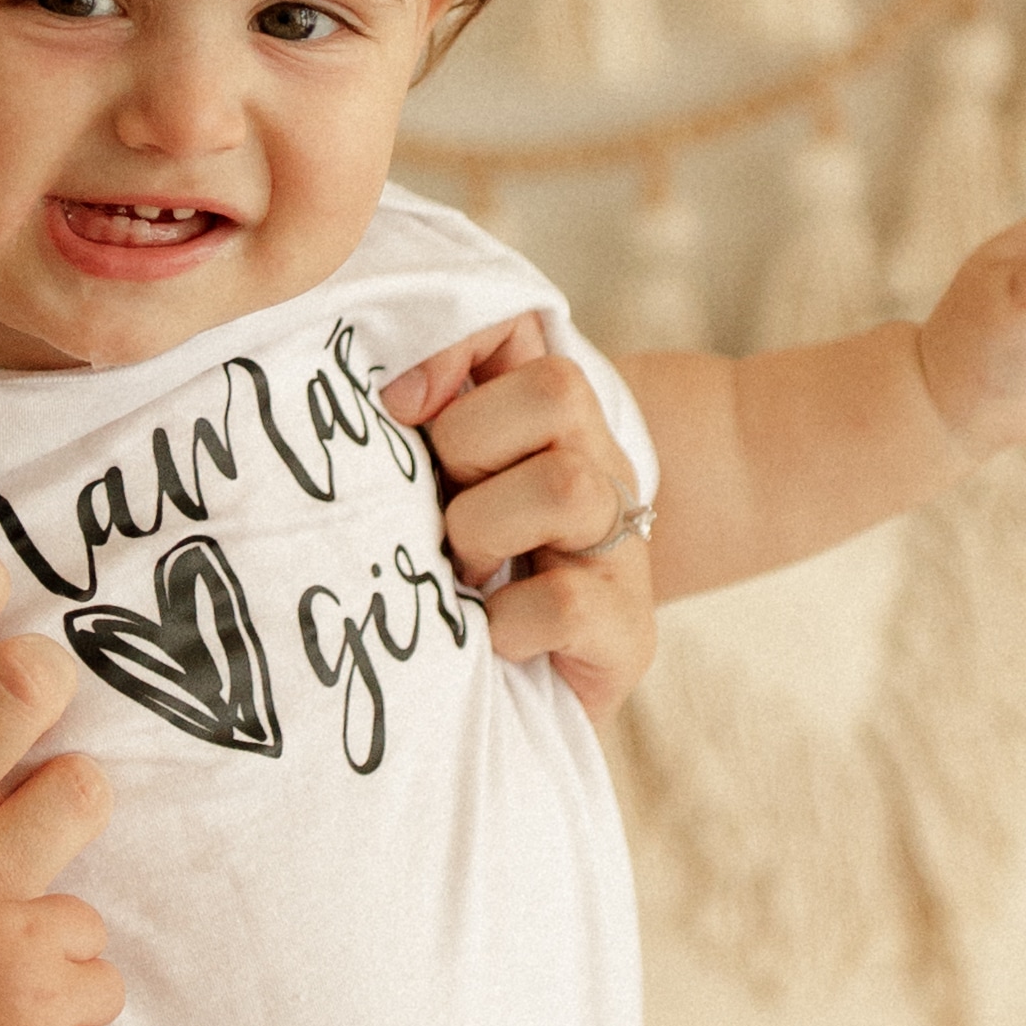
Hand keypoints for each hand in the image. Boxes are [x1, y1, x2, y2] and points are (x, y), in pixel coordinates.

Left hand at [370, 310, 660, 719]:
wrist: (532, 700)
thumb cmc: (458, 583)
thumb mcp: (431, 482)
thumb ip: (417, 419)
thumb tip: (396, 392)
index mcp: (550, 421)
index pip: (520, 325)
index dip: (454, 352)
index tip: (398, 408)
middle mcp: (599, 468)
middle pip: (557, 393)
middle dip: (470, 446)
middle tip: (440, 509)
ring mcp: (622, 549)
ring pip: (568, 486)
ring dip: (486, 529)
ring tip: (463, 573)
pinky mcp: (629, 633)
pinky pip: (566, 601)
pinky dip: (508, 622)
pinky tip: (491, 637)